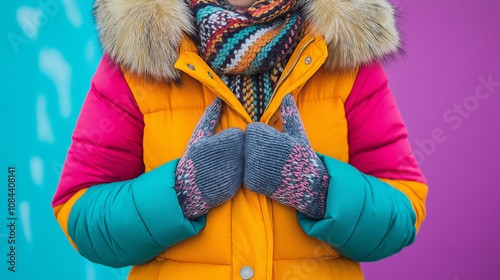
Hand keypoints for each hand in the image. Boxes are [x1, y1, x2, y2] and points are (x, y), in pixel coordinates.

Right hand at [175, 97, 243, 219]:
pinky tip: (222, 177)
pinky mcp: (234, 186)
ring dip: (235, 162)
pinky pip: (243, 175)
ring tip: (219, 167)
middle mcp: (229, 157)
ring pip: (244, 160)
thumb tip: (219, 98)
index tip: (216, 146)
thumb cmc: (193, 158)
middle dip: (232, 151)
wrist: (185, 188)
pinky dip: (235, 176)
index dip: (227, 139)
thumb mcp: (198, 135)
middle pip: (242, 147)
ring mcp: (232, 173)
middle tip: (217, 158)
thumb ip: (210, 116)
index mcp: (221, 141)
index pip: (238, 134)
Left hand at [244, 94, 328, 219]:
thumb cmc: (303, 156)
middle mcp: (253, 149)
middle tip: (276, 157)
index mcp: (261, 134)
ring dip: (256, 163)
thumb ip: (289, 114)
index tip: (277, 144)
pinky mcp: (250, 182)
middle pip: (246, 145)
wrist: (309, 184)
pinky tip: (270, 178)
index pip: (251, 131)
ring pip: (245, 160)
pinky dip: (255, 177)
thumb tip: (287, 95)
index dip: (264, 137)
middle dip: (258, 149)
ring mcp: (250, 166)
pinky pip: (246, 175)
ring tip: (274, 167)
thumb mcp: (298, 132)